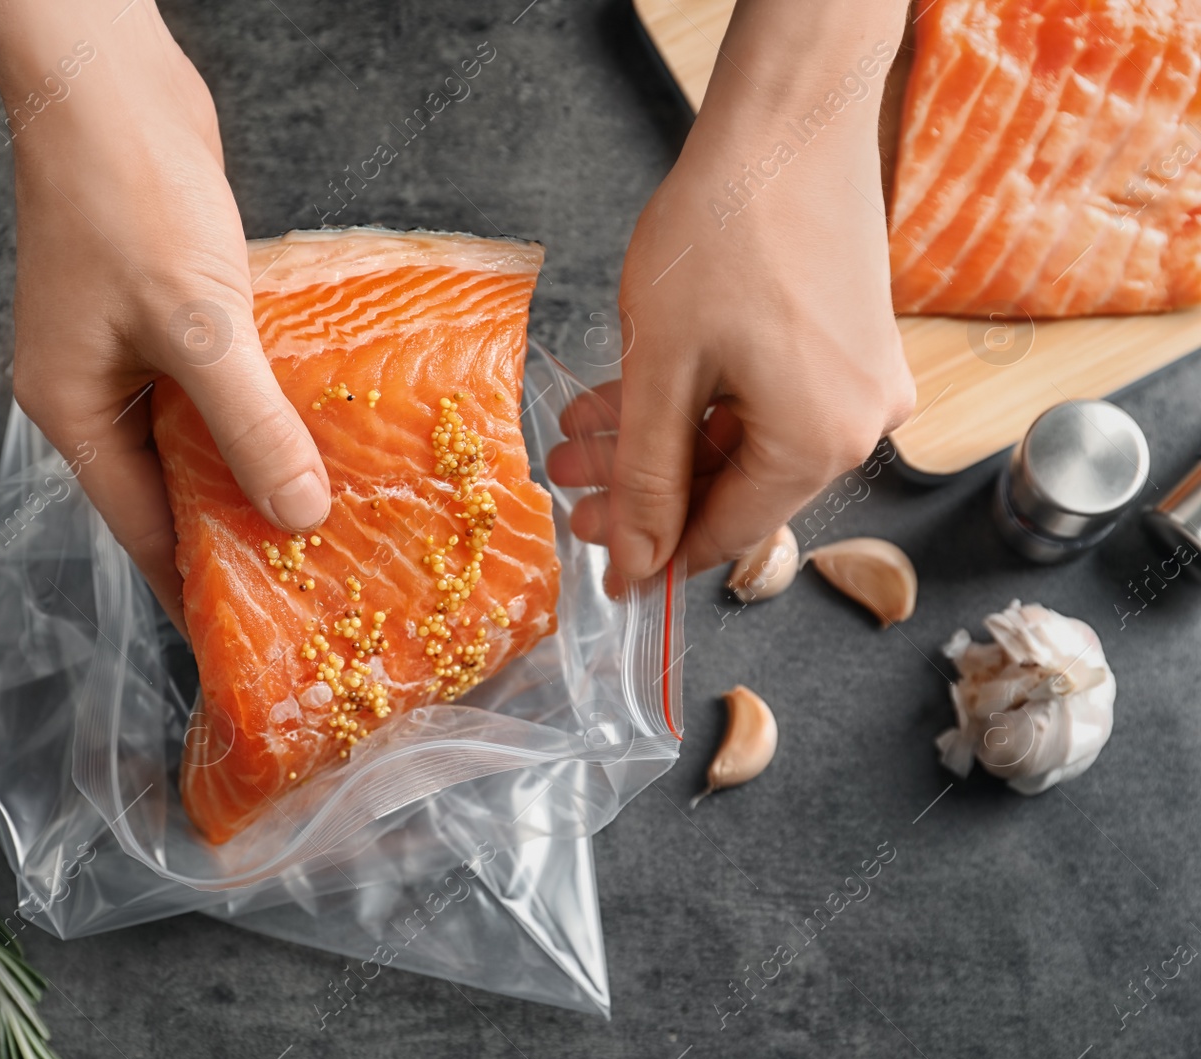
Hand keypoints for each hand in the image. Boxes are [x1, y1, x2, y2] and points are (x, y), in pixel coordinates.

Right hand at [0, 3, 329, 629]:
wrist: (107, 80)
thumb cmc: (127, 194)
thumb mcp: (197, 323)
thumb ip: (249, 424)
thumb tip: (300, 514)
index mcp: (75, 411)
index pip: (142, 528)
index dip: (195, 584)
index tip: (245, 635)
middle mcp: (96, 390)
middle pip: (171, 485)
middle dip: (236, 529)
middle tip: (308, 579)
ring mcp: (130, 348)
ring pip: (198, 432)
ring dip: (254, 463)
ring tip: (325, 513)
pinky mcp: (167, 308)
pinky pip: (216, 379)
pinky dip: (258, 404)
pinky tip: (314, 424)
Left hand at [550, 5, 914, 578]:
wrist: (785, 120)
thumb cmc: (724, 231)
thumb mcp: (662, 370)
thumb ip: (646, 478)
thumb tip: (634, 565)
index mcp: (821, 444)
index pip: (726, 533)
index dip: (653, 553)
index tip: (602, 566)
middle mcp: (858, 424)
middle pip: (733, 486)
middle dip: (643, 486)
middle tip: (570, 486)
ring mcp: (859, 381)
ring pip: (741, 439)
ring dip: (658, 441)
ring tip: (580, 432)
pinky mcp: (847, 343)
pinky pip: (764, 398)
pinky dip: (697, 402)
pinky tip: (630, 394)